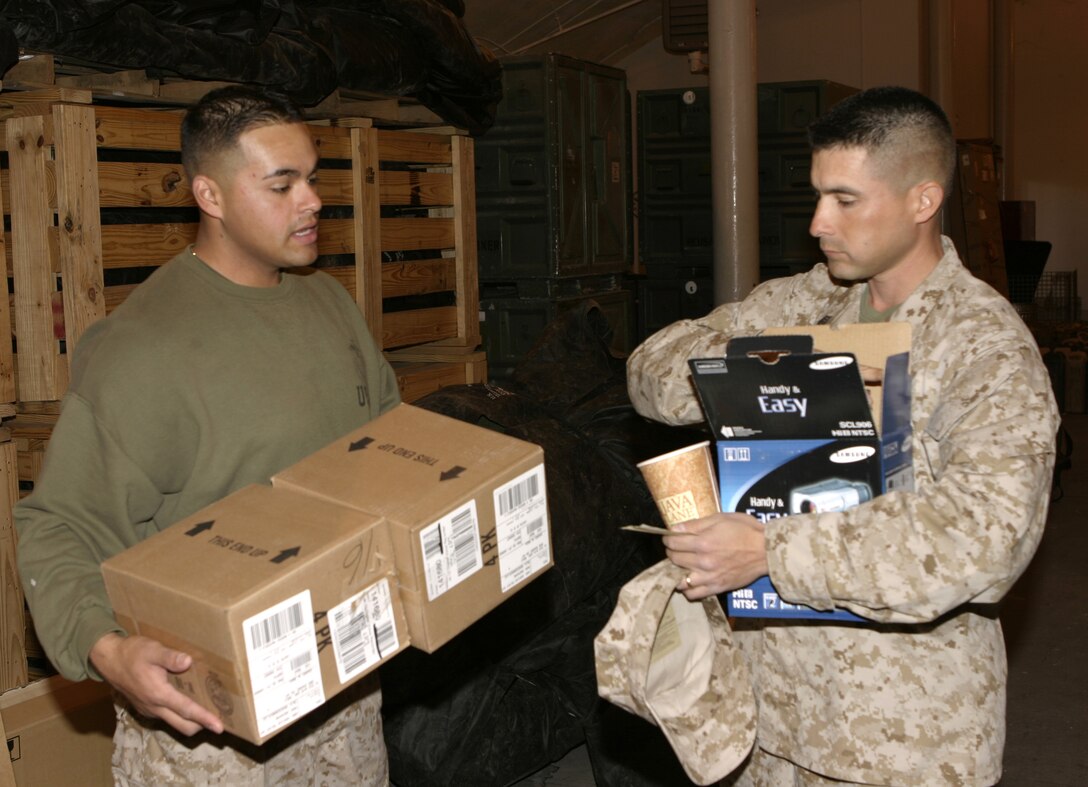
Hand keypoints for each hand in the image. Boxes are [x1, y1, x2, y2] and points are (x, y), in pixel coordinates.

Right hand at [89, 632, 223, 735]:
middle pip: (183, 726)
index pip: (187, 711)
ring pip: (175, 723)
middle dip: (202, 725)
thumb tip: (188, 662)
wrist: (108, 659)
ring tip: (208, 710)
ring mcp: (149, 710)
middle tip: (220, 719)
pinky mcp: (146, 708)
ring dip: (191, 721)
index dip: (205, 718)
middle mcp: (155, 707)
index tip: (219, 727)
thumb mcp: (152, 650)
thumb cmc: (132, 654)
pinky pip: (167, 717)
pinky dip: (180, 715)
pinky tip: (189, 701)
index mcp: (159, 695)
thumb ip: (170, 657)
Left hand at [663, 513, 768, 599]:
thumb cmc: (745, 530)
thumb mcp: (720, 519)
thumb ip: (696, 525)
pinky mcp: (717, 588)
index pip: (673, 543)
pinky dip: (687, 589)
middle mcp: (703, 562)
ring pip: (680, 580)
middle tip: (677, 548)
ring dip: (677, 572)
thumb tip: (675, 528)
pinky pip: (694, 594)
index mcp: (702, 543)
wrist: (766, 550)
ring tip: (682, 566)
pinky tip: (690, 581)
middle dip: (672, 552)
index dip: (668, 539)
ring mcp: (709, 577)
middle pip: (674, 559)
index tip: (670, 537)